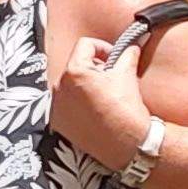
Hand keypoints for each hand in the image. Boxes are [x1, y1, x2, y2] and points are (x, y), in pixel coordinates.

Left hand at [44, 24, 153, 168]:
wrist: (127, 143)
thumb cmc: (126, 108)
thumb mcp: (127, 74)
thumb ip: (127, 54)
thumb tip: (131, 46)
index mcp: (73, 72)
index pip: (85, 45)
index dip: (103, 48)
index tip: (114, 59)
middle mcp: (59, 87)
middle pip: (76, 64)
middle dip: (94, 67)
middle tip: (111, 77)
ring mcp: (56, 106)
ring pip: (69, 84)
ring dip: (85, 84)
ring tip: (104, 95)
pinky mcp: (57, 121)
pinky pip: (65, 102)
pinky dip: (77, 101)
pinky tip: (94, 109)